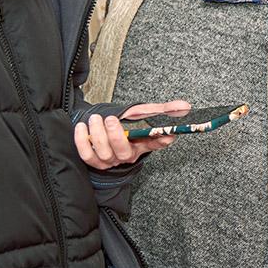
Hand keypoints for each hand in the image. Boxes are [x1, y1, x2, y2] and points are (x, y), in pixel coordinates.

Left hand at [74, 100, 190, 170]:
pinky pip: (86, 155)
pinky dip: (82, 141)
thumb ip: (163, 110)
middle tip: (111, 119)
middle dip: (116, 136)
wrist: (100, 126)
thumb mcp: (143, 113)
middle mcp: (126, 155)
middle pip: (123, 152)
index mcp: (141, 144)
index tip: (167, 134)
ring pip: (104, 153)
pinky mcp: (93, 160)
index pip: (155, 144)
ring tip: (95, 118)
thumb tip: (186, 106)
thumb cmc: (124, 121)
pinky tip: (82, 127)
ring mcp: (109, 160)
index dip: (161, 141)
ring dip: (97, 135)